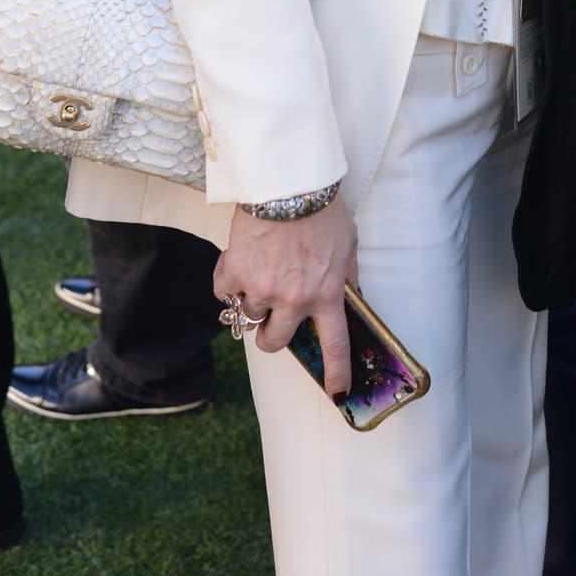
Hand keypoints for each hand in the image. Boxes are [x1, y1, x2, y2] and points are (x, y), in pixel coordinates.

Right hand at [215, 196, 357, 395]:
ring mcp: (262, 289)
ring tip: (259, 269)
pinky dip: (228, 281)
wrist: (288, 182)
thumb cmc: (322, 208)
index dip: (336, 374)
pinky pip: (224, 292)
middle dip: (270, 335)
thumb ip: (347, 273)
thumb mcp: (348, 242)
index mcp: (327, 294)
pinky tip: (238, 262)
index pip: (335, 346)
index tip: (337, 393)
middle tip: (271, 320)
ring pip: (249, 315)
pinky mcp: (235, 272)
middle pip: (275, 342)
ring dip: (252, 298)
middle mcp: (294, 300)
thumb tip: (351, 292)